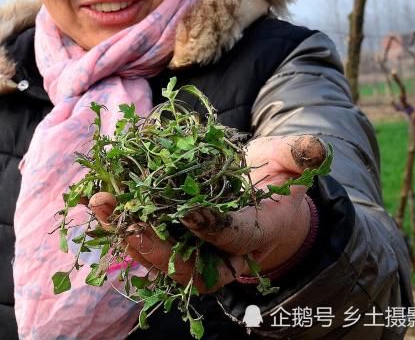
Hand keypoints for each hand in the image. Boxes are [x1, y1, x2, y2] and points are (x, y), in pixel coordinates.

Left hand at [89, 135, 325, 293]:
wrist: (260, 205)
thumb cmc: (275, 183)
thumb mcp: (291, 165)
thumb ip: (300, 157)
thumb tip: (315, 149)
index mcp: (255, 236)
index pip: (233, 236)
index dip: (213, 226)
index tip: (188, 211)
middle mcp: (221, 256)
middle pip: (186, 265)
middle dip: (155, 245)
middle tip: (128, 219)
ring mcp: (195, 254)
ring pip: (158, 256)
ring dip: (127, 231)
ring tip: (101, 202)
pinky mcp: (173, 244)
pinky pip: (145, 241)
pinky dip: (121, 223)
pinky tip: (99, 200)